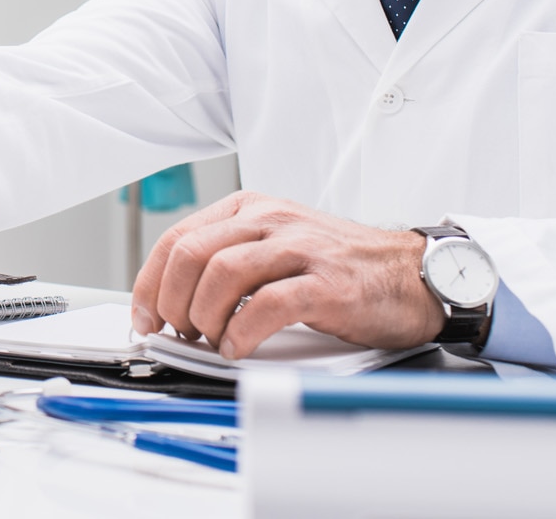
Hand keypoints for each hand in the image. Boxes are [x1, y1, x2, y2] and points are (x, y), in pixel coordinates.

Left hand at [129, 192, 445, 358]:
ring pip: (222, 274)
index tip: (145, 315)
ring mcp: (299, 249)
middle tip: (177, 331)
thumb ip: (228, 259)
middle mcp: (270, 221)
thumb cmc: (340, 266)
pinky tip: (238, 347)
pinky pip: (267, 305)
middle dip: (171, 300)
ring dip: (203, 316)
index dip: (149, 282)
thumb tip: (172, 298)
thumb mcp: (275, 244)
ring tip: (210, 341)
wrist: (409, 274)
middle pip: (191, 253)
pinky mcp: (324, 283)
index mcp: (251, 208)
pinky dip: (242, 332)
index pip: (178, 237)